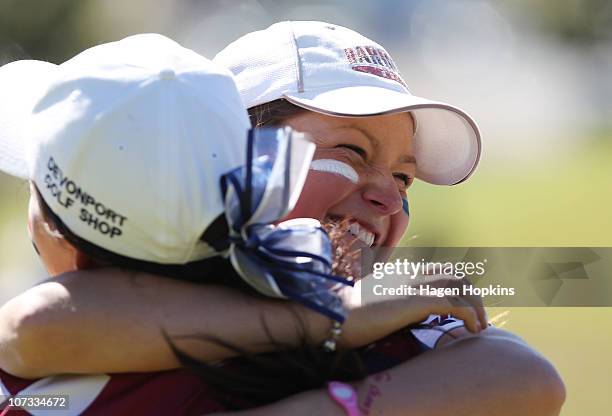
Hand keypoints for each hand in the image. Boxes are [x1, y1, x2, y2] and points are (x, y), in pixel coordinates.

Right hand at [339, 274, 487, 347]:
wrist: (336, 314)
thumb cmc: (350, 314)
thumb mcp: (377, 301)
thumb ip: (397, 300)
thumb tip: (413, 312)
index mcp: (402, 272)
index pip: (441, 271)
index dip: (459, 288)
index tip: (466, 307)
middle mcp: (411, 273)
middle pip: (456, 275)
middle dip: (473, 295)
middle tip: (479, 318)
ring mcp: (414, 284)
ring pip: (459, 286)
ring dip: (476, 306)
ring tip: (479, 326)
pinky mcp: (415, 299)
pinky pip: (454, 303)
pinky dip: (469, 315)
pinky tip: (471, 328)